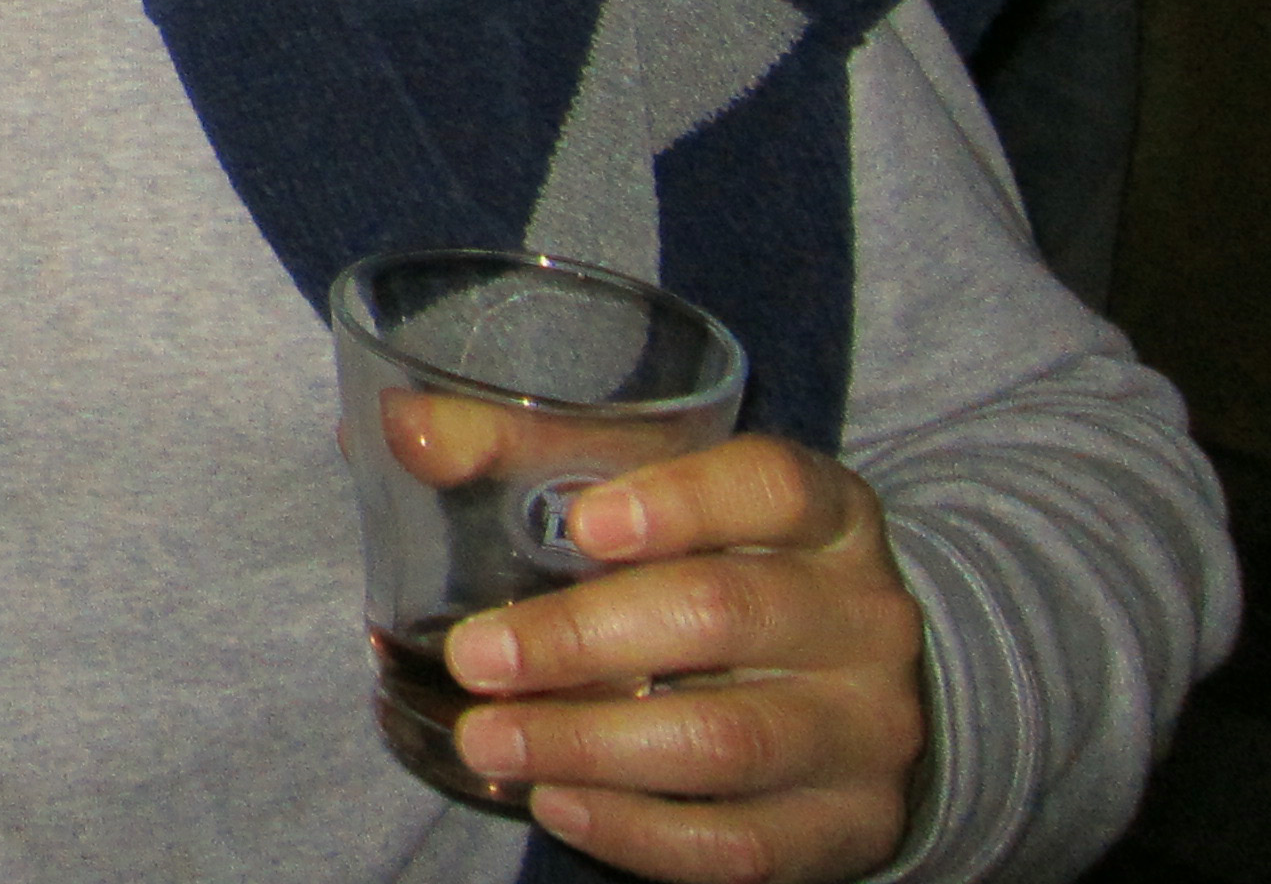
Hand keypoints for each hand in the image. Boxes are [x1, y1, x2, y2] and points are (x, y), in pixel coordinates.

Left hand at [436, 437, 927, 881]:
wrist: (845, 683)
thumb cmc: (716, 558)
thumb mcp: (648, 489)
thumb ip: (524, 449)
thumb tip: (402, 428)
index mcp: (828, 512)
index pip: (772, 486)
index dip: (681, 502)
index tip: (584, 527)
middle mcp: (864, 617)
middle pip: (727, 615)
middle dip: (584, 639)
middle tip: (474, 657)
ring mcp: (867, 729)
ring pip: (730, 741)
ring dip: (591, 746)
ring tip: (486, 740)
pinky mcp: (851, 826)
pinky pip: (743, 843)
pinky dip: (639, 830)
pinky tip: (556, 803)